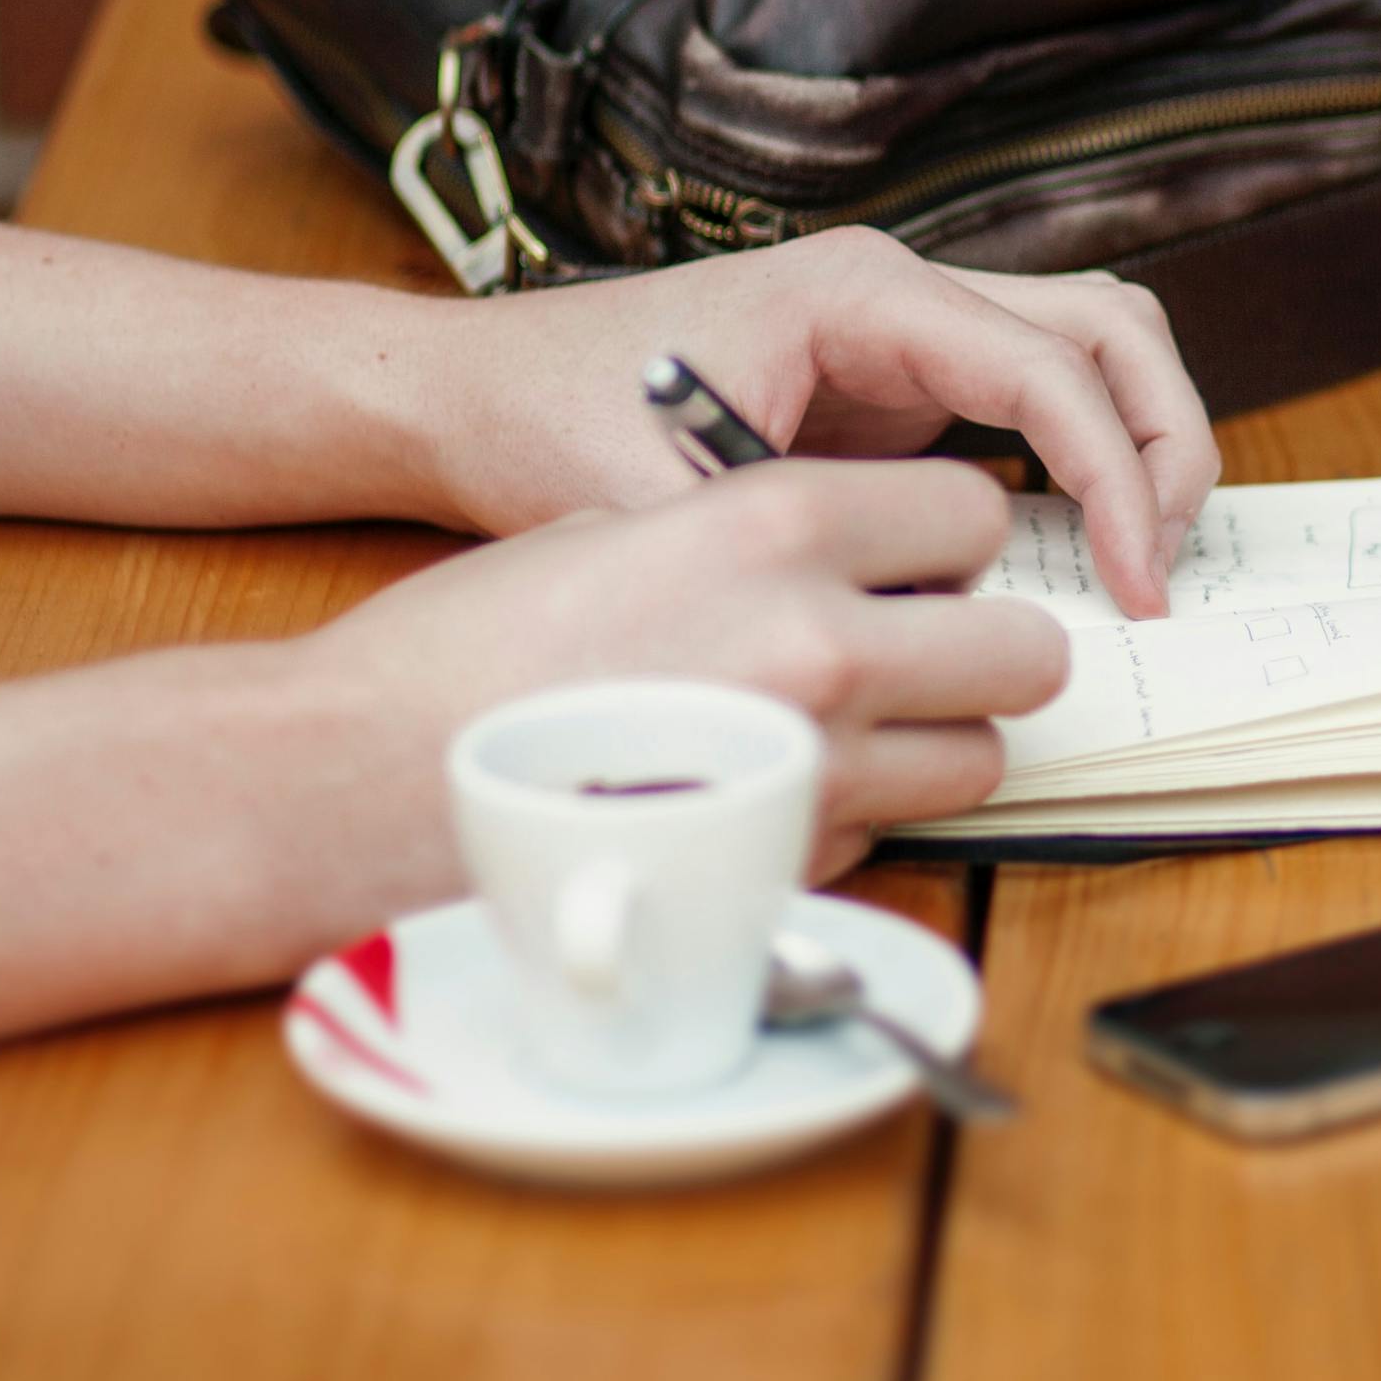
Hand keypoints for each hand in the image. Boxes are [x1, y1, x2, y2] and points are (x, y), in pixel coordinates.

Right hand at [280, 457, 1063, 917]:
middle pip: (1025, 650)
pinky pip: (890, 834)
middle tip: (922, 652)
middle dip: (983, 650)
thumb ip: (756, 540)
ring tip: (844, 730)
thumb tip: (851, 561)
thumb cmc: (465, 649)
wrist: (355, 780)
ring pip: (980, 759)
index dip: (952, 541)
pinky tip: (764, 794)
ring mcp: (815, 768)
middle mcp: (821, 641)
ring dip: (935, 744)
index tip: (919, 559)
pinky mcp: (788, 868)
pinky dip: (856, 816)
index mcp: (777, 524)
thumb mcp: (618, 527)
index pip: (976, 512)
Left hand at [403, 228, 1217, 616]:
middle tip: (1165, 567)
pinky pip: (1038, 397)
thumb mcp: (663, 507)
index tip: (1133, 585)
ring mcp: (907, 328)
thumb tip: (921, 634)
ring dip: (1140, 441)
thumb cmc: (549, 422)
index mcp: (860, 292)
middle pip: (1111, 327)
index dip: (1118, 479)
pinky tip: (1076, 553)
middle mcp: (901, 288)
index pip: (1052, 367)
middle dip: (1165, 443)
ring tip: (1141, 558)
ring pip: (1093, 346)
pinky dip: (1086, 460)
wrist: (472, 390)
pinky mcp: (900, 378)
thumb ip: (790, 559)